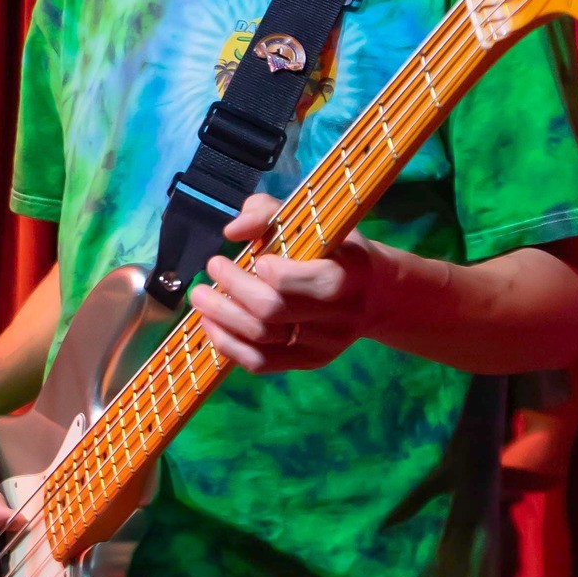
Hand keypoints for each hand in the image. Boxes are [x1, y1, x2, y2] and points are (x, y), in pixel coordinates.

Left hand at [189, 193, 451, 372]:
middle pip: (270, 312)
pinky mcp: (309, 363)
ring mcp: (324, 346)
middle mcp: (338, 317)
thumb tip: (233, 231)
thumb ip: (269, 212)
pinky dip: (229, 345)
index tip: (250, 255)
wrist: (376, 294)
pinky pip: (261, 364)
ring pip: (262, 341)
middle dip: (231, 289)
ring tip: (200, 298)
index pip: (293, 281)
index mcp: (345, 275)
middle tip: (211, 268)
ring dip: (222, 318)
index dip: (263, 270)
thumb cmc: (339, 248)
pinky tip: (211, 326)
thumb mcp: (314, 219)